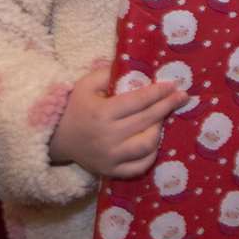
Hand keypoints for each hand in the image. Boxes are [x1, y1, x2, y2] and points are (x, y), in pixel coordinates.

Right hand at [47, 68, 188, 178]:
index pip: (138, 101)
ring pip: (147, 145)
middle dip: (167, 106)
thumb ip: (108, 72)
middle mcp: (107, 136)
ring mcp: (110, 157)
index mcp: (102, 113)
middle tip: (181, 97)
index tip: (173, 85)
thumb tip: (136, 67)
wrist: (56, 138)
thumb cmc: (76, 107)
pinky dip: (151, 155)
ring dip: (159, 130)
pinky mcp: (110, 171)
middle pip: (147, 120)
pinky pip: (139, 166)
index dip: (158, 92)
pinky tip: (154, 141)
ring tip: (162, 118)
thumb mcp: (86, 84)